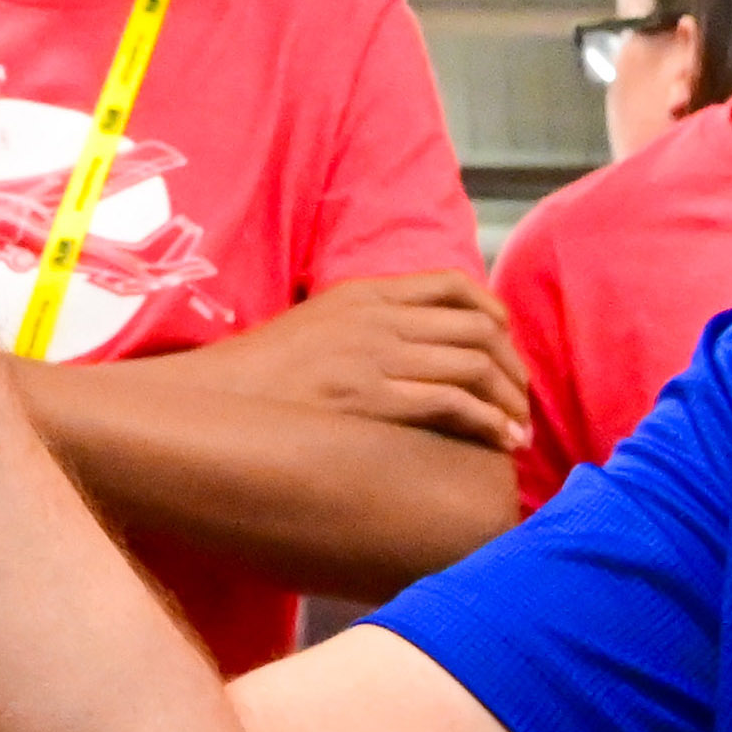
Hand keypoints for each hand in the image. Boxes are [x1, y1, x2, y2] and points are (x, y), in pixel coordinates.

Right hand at [156, 271, 529, 453]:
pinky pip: (452, 404)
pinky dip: (488, 423)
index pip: (453, 287)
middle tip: (522, 402)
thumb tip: (402, 348)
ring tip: (518, 433)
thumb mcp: (313, 329)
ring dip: (509, 401)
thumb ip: (359, 326)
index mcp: (365, 295)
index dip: (495, 317)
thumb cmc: (257, 380)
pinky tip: (499, 444)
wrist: (209, 403)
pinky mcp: (370, 402)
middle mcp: (377, 320)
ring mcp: (374, 359)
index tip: (507, 348)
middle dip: (513, 369)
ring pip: (474, 366)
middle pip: (477, 330)